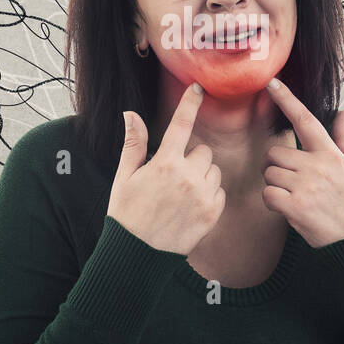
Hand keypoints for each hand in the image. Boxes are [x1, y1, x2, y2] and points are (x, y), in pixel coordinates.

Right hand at [107, 82, 225, 256]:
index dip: (190, 103)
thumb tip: (130, 114)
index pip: (180, 124)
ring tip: (181, 194)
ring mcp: (203, 195)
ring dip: (201, 176)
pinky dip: (209, 194)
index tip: (198, 88)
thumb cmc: (127, 214)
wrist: (138, 255)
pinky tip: (191, 206)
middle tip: (173, 177)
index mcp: (164, 164)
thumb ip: (134, 144)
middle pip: (202, 151)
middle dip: (191, 158)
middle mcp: (187, 177)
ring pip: (213, 170)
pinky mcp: (213, 213)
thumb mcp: (124, 177)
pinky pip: (219, 191)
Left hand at [262, 77, 343, 246]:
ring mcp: (305, 186)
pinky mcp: (295, 207)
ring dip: (275, 186)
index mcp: (330, 153)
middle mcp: (317, 166)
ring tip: (296, 197)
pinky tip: (288, 208)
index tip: (271, 83)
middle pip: (274, 153)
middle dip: (277, 166)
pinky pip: (268, 195)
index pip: (306, 120)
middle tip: (292, 181)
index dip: (287, 99)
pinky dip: (272, 202)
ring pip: (269, 174)